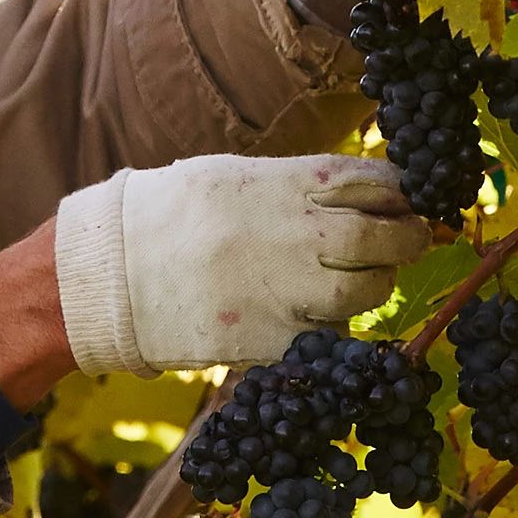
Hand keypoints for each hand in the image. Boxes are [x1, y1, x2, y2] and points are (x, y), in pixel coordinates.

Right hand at [50, 153, 432, 372]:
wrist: (108, 272)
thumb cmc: (168, 216)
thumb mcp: (232, 177)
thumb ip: (294, 186)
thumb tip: (356, 194)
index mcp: (284, 183)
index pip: (376, 181)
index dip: (401, 194)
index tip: (406, 202)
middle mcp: (295, 233)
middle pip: (384, 238)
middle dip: (406, 240)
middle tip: (408, 242)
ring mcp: (286, 290)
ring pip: (368, 292)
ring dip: (375, 286)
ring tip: (358, 282)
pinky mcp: (272, 341)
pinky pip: (330, 339)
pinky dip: (334, 331)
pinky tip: (318, 319)